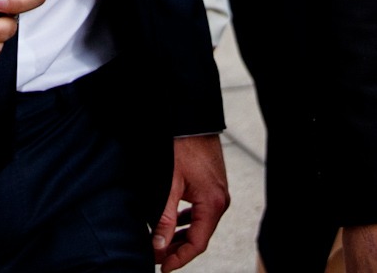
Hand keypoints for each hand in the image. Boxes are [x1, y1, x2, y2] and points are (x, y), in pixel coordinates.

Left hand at [153, 134, 228, 270]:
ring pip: (199, 224)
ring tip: (161, 243)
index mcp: (213, 204)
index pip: (197, 243)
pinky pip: (200, 211)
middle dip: (177, 249)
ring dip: (181, 235)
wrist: (192, 119)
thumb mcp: (170, 184)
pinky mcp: (211, 186)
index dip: (179, 258)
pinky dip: (185, 221)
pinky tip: (171, 222)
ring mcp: (217, 193)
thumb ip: (164, 217)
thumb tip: (160, 245)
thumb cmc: (183, 145)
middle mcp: (220, 201)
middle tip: (157, 255)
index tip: (162, 266)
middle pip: (199, 236)